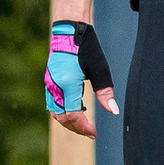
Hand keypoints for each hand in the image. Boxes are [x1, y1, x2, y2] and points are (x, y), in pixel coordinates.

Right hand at [47, 19, 118, 140]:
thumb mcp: (100, 69)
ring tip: (85, 124)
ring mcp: (49, 84)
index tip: (94, 133)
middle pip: (62, 118)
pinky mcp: (49, 81)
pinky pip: (54, 103)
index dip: (83, 127)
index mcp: (66, 84)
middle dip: (77, 128)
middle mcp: (54, 87)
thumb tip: (114, 111)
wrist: (69, 30)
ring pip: (56, 112)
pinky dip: (64, 111)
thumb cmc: (86, 47)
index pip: (72, 115)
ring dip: (70, 121)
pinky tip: (79, 108)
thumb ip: (105, 92)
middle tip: (91, 133)